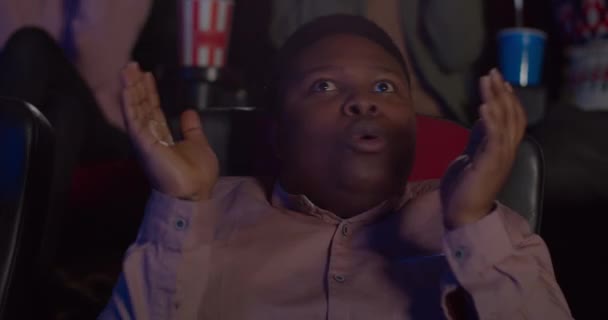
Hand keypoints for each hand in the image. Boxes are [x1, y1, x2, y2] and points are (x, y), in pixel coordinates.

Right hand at [121, 62, 218, 200]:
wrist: (195, 193)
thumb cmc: (197, 175)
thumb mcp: (198, 144)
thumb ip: (191, 128)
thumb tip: (188, 111)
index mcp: (161, 138)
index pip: (152, 109)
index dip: (149, 91)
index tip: (147, 74)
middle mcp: (149, 138)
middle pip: (141, 106)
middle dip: (136, 85)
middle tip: (132, 64)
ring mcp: (145, 141)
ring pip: (134, 109)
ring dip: (130, 88)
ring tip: (126, 69)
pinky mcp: (143, 145)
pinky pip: (134, 120)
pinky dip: (129, 104)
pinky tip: (126, 89)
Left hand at [440, 69, 525, 229]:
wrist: (463, 214)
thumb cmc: (465, 188)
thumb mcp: (472, 156)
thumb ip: (479, 139)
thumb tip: (481, 120)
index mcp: (502, 150)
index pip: (512, 119)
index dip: (508, 99)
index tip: (501, 82)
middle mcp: (505, 151)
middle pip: (510, 115)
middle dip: (502, 92)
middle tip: (493, 72)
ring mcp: (499, 158)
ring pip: (504, 122)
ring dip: (495, 99)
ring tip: (488, 81)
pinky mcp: (489, 165)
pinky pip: (493, 139)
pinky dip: (490, 122)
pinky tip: (483, 107)